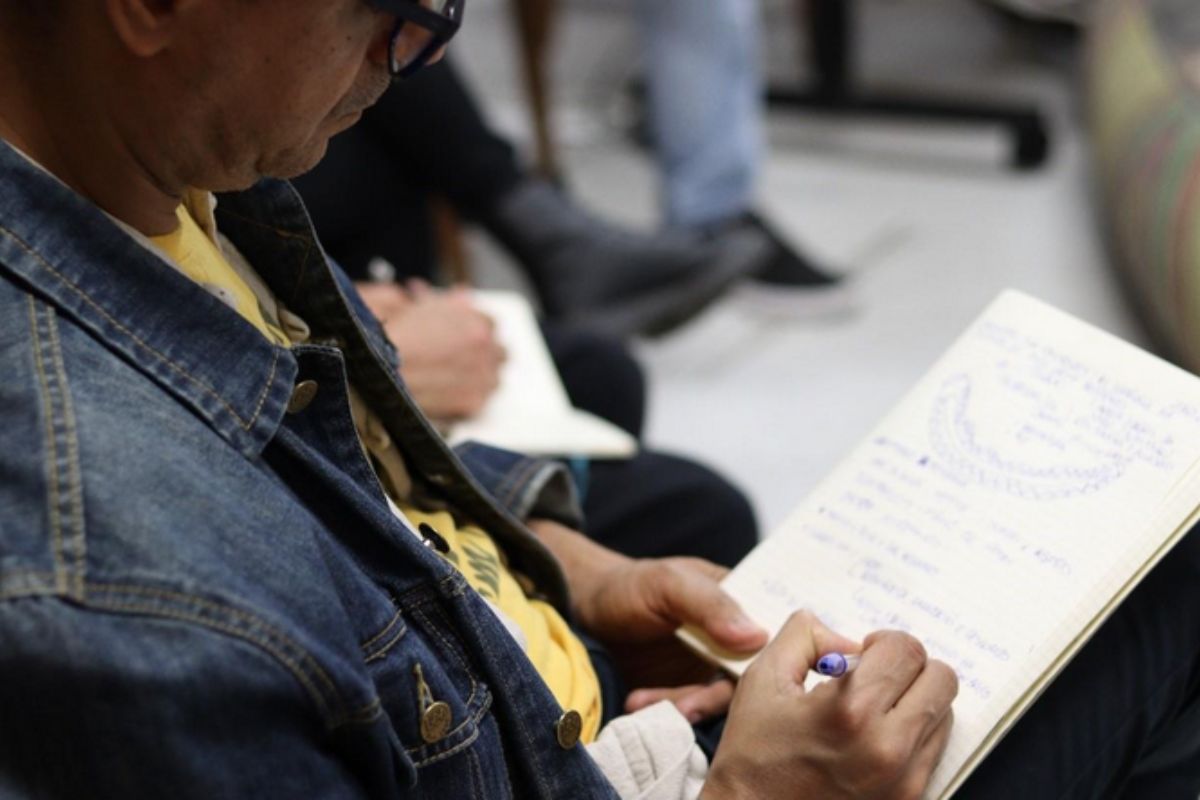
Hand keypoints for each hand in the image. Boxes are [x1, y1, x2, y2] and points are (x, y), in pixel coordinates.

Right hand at [355, 280, 505, 421]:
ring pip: (493, 378)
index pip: (492, 324)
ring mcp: (482, 378)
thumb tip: (464, 296)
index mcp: (476, 322)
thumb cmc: (393, 336)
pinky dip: (469, 398)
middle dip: (484, 353)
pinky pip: (480, 400)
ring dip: (480, 377)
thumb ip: (451, 302)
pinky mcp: (473, 404)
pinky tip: (449, 393)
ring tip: (454, 378)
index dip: (476, 329)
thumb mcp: (422, 306)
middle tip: (463, 358)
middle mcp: (485, 349)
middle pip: (500, 352)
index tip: (466, 336)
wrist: (377, 372)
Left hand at [526, 520, 766, 701]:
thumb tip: (757, 636)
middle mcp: (732, 639)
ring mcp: (708, 668)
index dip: (776, 656)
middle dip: (718, 693)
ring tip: (647, 703)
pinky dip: (665, 710)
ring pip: (718, 698)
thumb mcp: (669, 583)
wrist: (586, 609)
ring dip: (687, 705)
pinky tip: (638, 702)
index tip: (759, 679)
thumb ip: (711, 604)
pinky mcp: (684, 691)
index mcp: (739, 603)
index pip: (774, 632)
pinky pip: (687, 709)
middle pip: (750, 675)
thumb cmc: (632, 585)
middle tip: (687, 705)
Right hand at [701, 612, 957, 799]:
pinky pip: (934, 751)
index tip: (863, 653)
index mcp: (851, 709)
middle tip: (877, 676)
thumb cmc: (754, 755)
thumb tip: (848, 639)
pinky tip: (874, 739)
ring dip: (915, 701)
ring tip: (873, 711)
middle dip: (909, 667)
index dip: (883, 642)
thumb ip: (806, 635)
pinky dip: (913, 735)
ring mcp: (904, 781)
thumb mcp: (763, 679)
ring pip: (944, 715)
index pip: (907, 650)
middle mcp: (888, 747)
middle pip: (942, 679)